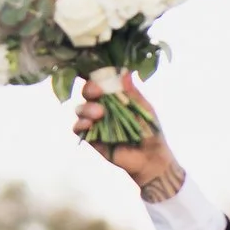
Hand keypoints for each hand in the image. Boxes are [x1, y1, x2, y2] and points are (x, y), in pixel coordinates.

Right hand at [76, 71, 184, 201]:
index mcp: (115, 96)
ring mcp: (95, 122)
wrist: (151, 158)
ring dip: (86, 108)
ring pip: (80, 109)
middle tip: (96, 92)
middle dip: (89, 89)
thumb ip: (132, 93)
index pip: (101, 81)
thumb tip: (125, 72)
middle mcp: (102, 106)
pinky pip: (78, 128)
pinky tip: (88, 124)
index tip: (97, 72)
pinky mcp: (91, 137)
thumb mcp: (144, 109)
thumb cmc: (150, 131)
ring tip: (99, 113)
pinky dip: (80, 124)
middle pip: (87, 92)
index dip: (96, 75)